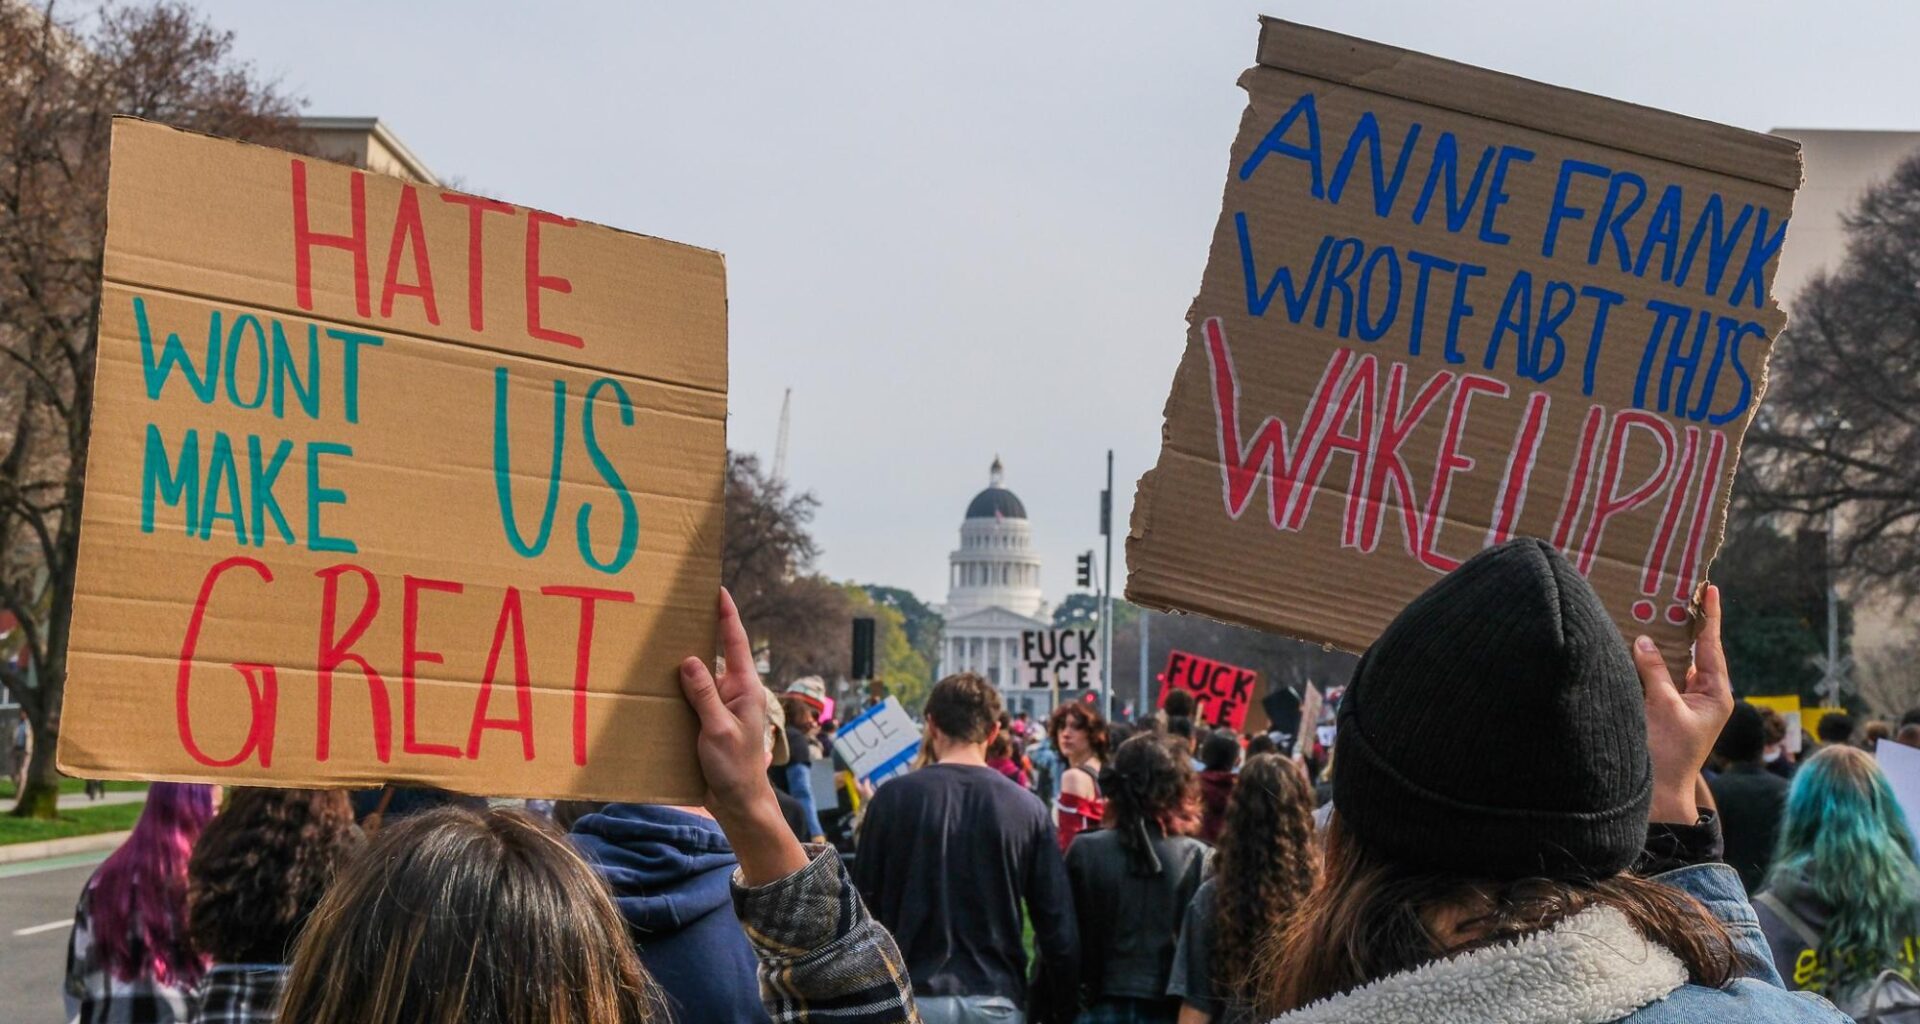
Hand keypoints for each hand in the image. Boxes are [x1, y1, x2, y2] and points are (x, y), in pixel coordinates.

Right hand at [679, 588, 808, 883]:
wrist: (737, 802)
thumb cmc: (735, 767)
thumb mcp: (718, 729)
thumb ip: (704, 695)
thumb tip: (691, 659)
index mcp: (744, 687)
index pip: (735, 642)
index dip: (727, 615)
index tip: (718, 589)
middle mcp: (734, 691)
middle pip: (716, 653)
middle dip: (701, 631)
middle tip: (680, 607)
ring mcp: (721, 706)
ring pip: (700, 676)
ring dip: (684, 663)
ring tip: (661, 641)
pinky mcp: (708, 722)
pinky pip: (691, 698)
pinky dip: (676, 689)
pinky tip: (656, 684)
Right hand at [1631, 584, 1733, 823]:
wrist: (1660, 792)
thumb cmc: (1669, 752)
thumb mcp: (1662, 706)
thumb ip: (1654, 670)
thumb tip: (1644, 640)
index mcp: (1716, 694)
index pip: (1711, 646)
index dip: (1710, 616)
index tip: (1710, 588)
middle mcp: (1705, 695)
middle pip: (1696, 651)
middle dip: (1688, 624)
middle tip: (1680, 594)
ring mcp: (1687, 703)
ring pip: (1677, 664)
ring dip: (1666, 642)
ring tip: (1658, 613)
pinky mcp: (1669, 710)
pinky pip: (1663, 677)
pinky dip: (1653, 661)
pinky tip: (1640, 646)